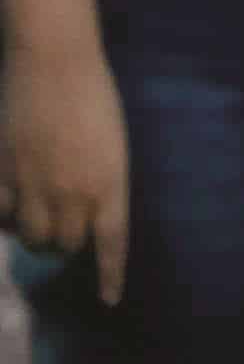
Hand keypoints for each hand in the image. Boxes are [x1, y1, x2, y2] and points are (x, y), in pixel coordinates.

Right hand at [0, 50, 126, 302]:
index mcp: (110, 183)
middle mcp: (73, 192)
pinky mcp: (3, 174)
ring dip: (35, 237)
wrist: (54, 64)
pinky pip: (0, 216)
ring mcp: (34, 185)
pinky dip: (4, 220)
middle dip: (66, 246)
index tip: (109, 299)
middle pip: (66, 245)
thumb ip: (99, 182)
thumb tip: (83, 213)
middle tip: (64, 233)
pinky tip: (7, 212)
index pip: (112, 242)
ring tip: (37, 222)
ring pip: (32, 238)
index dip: (110, 274)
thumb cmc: (93, 97)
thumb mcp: (112, 145)